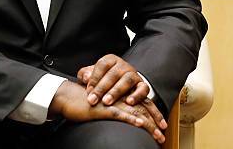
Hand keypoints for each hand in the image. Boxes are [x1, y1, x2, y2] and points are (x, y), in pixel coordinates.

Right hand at [49, 81, 165, 143]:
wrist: (68, 97)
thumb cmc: (83, 103)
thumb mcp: (101, 107)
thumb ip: (113, 110)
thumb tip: (122, 118)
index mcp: (119, 97)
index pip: (140, 104)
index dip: (153, 114)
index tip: (162, 126)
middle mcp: (118, 98)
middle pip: (142, 108)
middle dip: (155, 122)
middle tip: (163, 134)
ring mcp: (112, 103)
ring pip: (135, 112)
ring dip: (149, 124)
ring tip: (158, 135)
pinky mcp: (104, 108)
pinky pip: (120, 114)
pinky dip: (131, 119)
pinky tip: (140, 124)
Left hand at [78, 54, 146, 105]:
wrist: (123, 85)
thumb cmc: (104, 80)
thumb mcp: (93, 75)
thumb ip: (85, 74)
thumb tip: (85, 77)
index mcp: (110, 59)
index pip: (102, 65)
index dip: (94, 78)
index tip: (88, 91)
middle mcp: (123, 65)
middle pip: (113, 74)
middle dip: (102, 88)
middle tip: (93, 100)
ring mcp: (134, 74)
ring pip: (127, 80)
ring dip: (116, 91)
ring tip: (107, 102)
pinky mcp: (143, 85)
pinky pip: (143, 89)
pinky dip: (137, 95)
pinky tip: (129, 102)